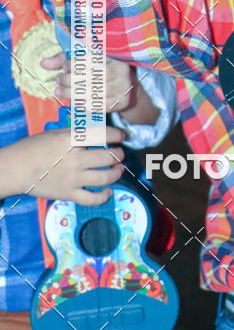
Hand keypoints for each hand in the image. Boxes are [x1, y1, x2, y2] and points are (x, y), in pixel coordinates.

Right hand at [3, 126, 125, 204]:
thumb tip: (98, 131)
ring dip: (116, 173)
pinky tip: (108, 191)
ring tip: (118, 169)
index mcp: (70, 140)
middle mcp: (74, 159)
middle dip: (119, 154)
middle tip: (119, 153)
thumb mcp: (55, 133)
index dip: (116, 134)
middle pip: (107, 157)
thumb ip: (77, 133)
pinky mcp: (68, 194)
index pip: (102, 134)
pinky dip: (104, 196)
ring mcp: (72, 179)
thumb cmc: (33, 148)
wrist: (14, 169)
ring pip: (105, 178)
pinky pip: (92, 199)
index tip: (122, 136)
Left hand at [41, 52, 135, 111]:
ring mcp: (125, 86)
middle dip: (69, 79)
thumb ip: (64, 60)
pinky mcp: (124, 101)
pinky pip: (99, 105)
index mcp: (114, 54)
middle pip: (91, 76)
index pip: (91, 58)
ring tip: (59, 92)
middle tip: (57, 81)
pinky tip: (73, 102)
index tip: (62, 68)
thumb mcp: (85, 62)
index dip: (74, 63)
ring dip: (72, 93)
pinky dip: (83, 104)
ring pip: (93, 91)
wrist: (129, 91)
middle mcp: (123, 69)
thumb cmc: (102, 72)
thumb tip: (43, 63)